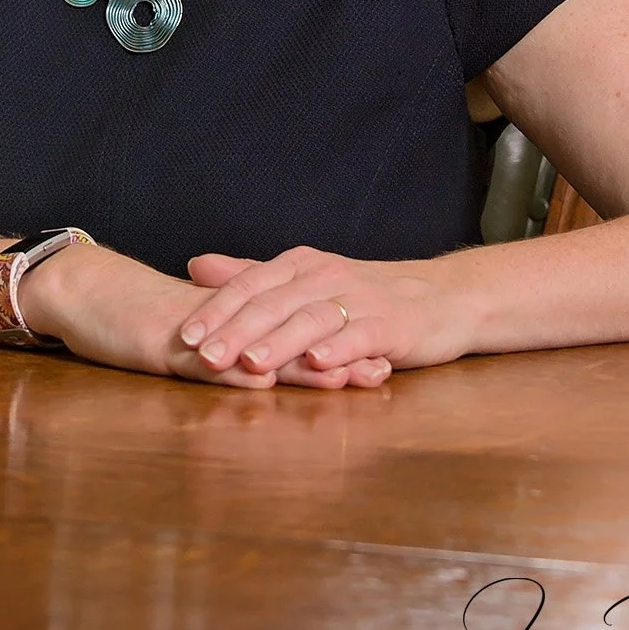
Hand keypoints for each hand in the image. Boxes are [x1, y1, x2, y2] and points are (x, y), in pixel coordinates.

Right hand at [19, 243, 390, 389]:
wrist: (84, 291)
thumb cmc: (135, 318)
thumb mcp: (192, 337)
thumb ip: (229, 349)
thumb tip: (268, 369)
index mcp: (235, 321)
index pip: (294, 333)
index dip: (335, 347)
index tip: (380, 360)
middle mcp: (225, 323)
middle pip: (286, 338)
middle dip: (333, 357)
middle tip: (380, 371)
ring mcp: (195, 333)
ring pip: (254, 347)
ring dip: (297, 364)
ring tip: (340, 378)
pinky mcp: (162, 344)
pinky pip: (202, 359)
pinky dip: (232, 370)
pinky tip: (260, 379)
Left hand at [181, 247, 458, 378]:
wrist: (443, 297)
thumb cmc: (366, 295)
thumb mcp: (306, 280)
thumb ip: (252, 276)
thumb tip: (195, 266)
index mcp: (301, 266)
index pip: (251, 284)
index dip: (218, 309)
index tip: (185, 336)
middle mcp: (327, 277)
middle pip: (275, 303)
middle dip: (237, 331)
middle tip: (204, 357)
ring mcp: (360, 299)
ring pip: (312, 319)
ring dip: (280, 342)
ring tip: (251, 363)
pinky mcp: (392, 324)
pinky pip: (362, 335)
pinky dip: (339, 349)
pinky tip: (319, 363)